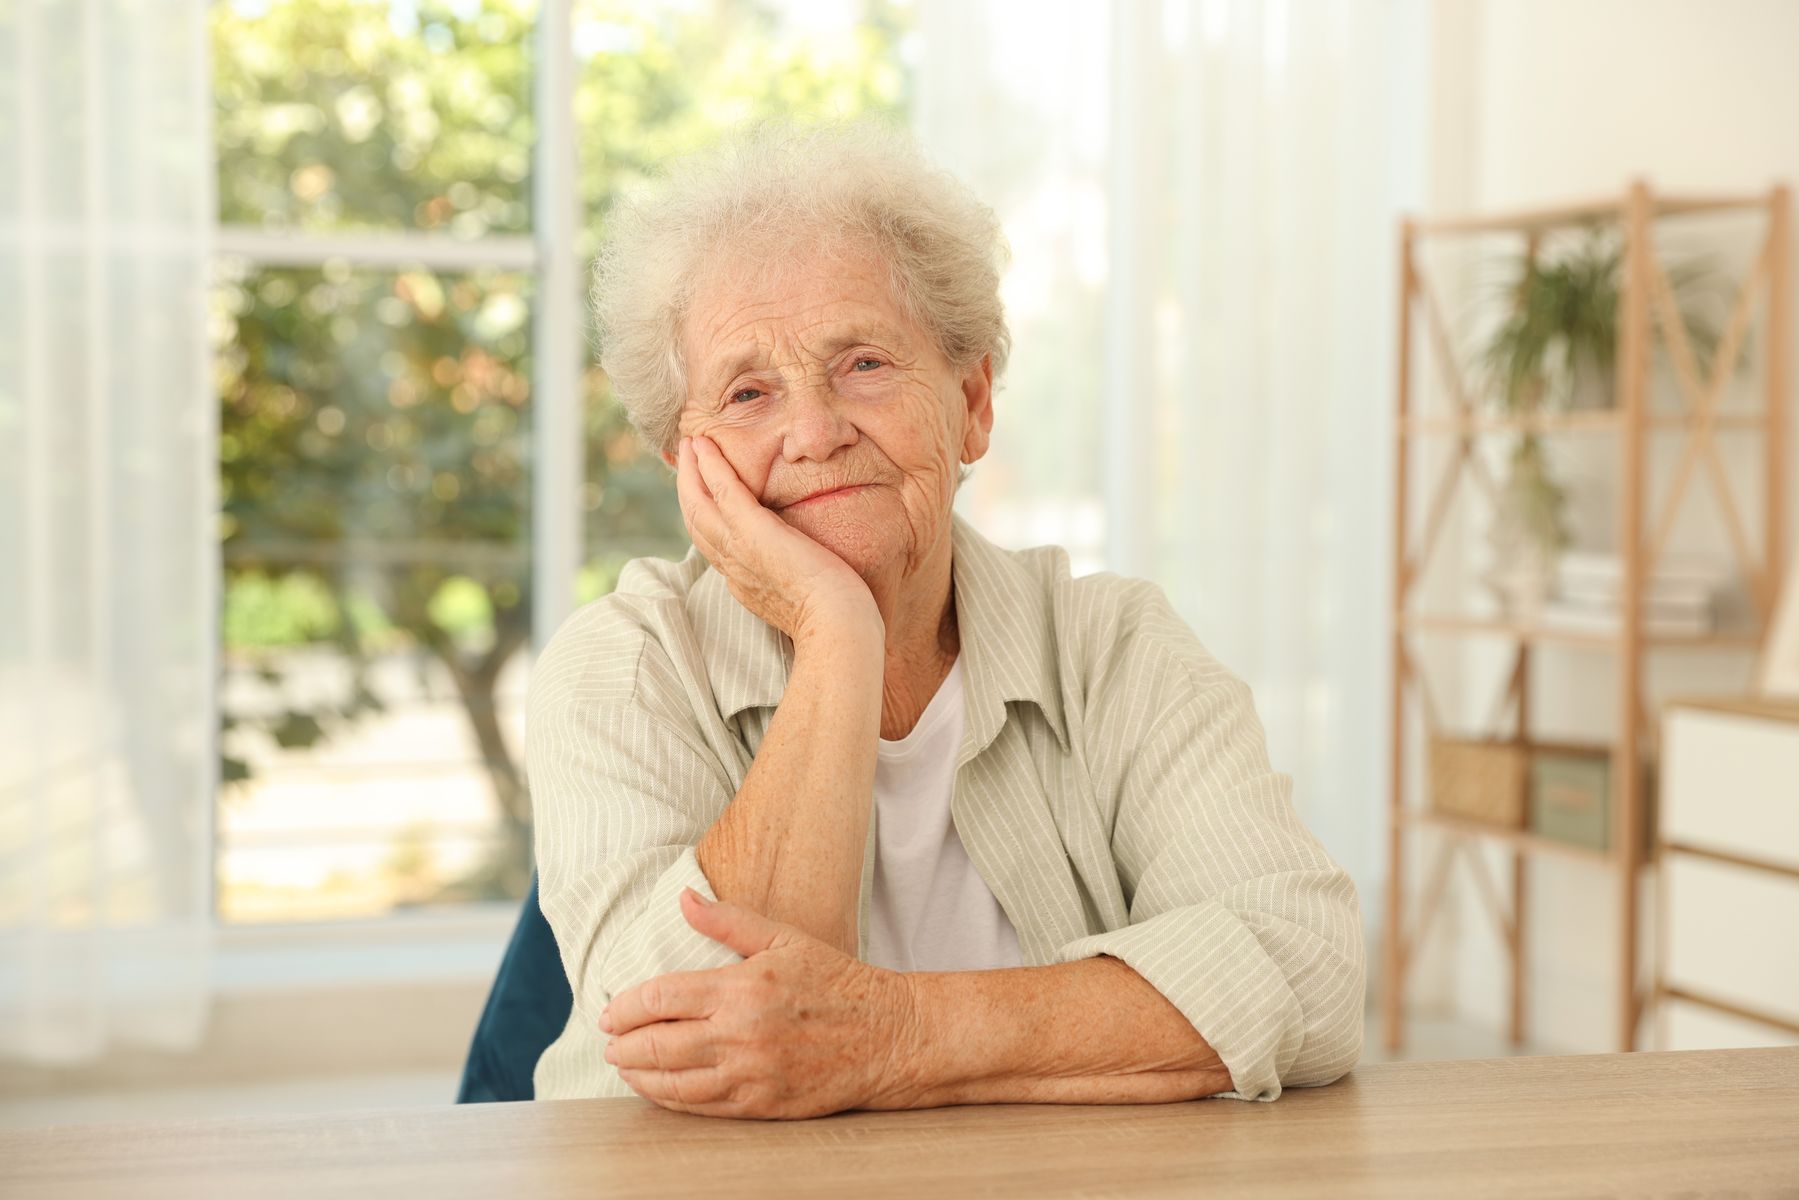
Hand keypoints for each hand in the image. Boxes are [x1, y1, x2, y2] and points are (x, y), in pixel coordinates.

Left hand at [600, 887, 922, 1119]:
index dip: (625, 1006)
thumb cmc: (837, 983)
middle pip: (657, 1043)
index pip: (660, 998)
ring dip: (637, 1074)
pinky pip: (700, 1107)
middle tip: (608, 1039)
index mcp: (741, 988)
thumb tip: (683, 898)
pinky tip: (656, 1089)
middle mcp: (739, 1034)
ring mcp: (749, 1074)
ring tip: (623, 1064)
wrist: (887, 1037)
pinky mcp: (760, 1105)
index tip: (609, 1008)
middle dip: (621, 1043)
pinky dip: (668, 1099)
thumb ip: (727, 921)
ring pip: (672, 1082)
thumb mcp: (784, 938)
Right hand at [674, 434, 879, 642]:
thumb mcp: (809, 596)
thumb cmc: (839, 620)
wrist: (839, 630)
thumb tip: (809, 565)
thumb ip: (798, 578)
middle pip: (696, 522)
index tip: (704, 495)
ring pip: (699, 505)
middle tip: (685, 457)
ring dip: (691, 471)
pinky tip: (705, 446)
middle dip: (688, 487)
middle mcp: (734, 568)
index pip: (715, 545)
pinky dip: (711, 466)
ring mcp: (740, 550)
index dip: (705, 516)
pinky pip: (724, 492)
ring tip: (689, 444)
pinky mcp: (754, 534)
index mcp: (746, 583)